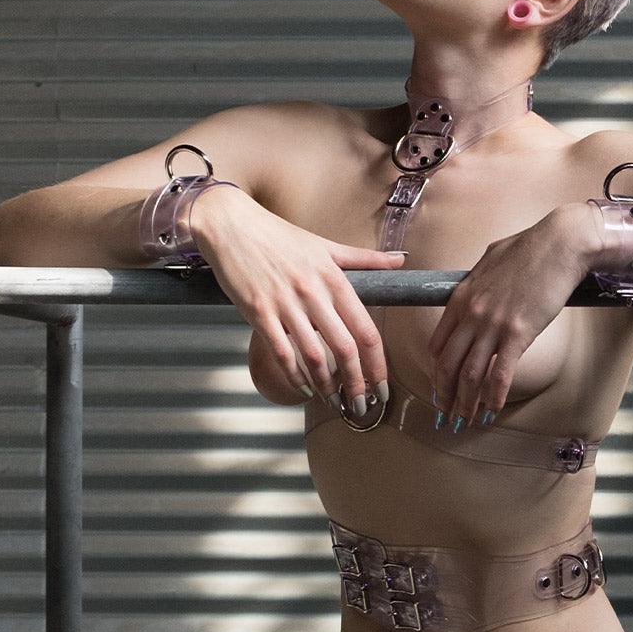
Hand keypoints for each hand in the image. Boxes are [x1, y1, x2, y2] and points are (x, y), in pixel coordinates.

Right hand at [192, 187, 405, 410]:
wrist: (232, 225)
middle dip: (357, 383)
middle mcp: (313, 293)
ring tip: (334, 402)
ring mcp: (285, 304)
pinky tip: (303, 389)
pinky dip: (294, 376)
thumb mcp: (326, 245)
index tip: (383, 386)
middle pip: (345, 348)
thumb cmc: (279, 236)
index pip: (366, 329)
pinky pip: (281, 352)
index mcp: (334, 278)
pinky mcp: (258, 312)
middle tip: (361, 405)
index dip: (378, 364)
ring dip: (326, 385)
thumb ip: (365, 259)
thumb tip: (400, 260)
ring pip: (313, 355)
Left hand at [427, 202, 596, 428]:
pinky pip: (500, 373)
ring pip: (470, 374)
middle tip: (446, 412)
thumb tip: (474, 290)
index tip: (440, 385)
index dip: (436, 370)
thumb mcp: (489, 261)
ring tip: (466, 419)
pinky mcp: (519, 333)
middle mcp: (472, 314)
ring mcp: (493, 325)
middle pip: (448, 364)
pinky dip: (494, 396)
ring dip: (466, 402)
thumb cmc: (529, 248)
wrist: (558, 244)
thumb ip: (476, 282)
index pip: (438, 343)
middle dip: (444, 394)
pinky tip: (493, 409)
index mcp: (461, 297)